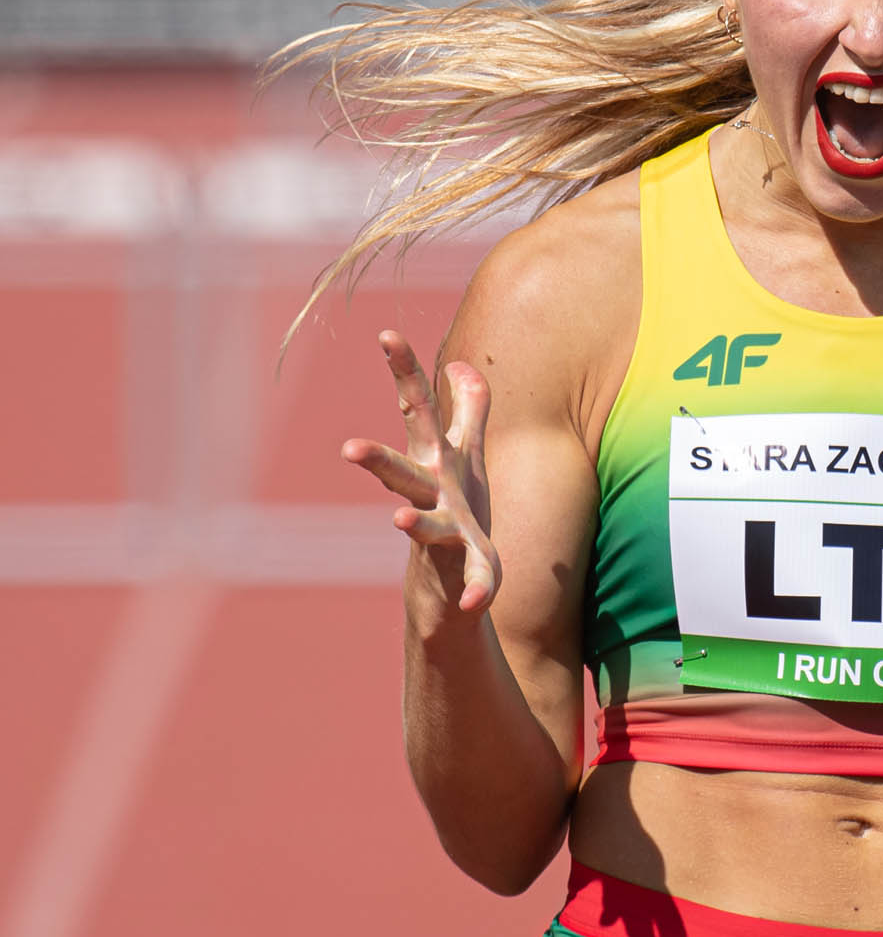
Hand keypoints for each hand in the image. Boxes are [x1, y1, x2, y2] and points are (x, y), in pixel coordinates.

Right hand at [341, 329, 501, 612]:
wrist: (448, 586)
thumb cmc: (457, 508)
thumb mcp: (468, 453)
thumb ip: (469, 410)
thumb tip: (461, 364)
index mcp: (435, 461)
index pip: (417, 409)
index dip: (404, 371)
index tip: (387, 333)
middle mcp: (431, 496)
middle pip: (403, 472)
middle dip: (378, 461)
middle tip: (349, 449)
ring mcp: (444, 535)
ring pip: (427, 528)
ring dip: (415, 524)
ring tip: (398, 522)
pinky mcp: (468, 570)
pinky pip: (477, 580)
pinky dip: (479, 589)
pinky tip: (479, 603)